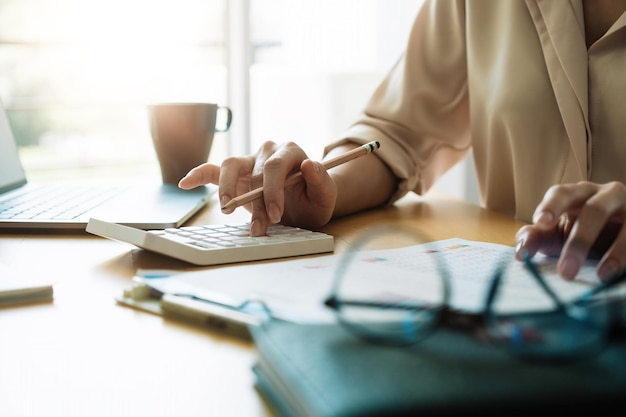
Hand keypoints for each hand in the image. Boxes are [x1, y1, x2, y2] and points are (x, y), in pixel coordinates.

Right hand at [178, 141, 336, 235]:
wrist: (307, 203)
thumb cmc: (315, 199)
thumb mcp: (325, 196)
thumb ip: (322, 181)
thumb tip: (310, 164)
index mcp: (291, 152)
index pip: (275, 167)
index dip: (272, 191)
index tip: (275, 216)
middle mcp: (269, 151)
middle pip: (255, 173)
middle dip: (256, 203)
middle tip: (260, 228)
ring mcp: (250, 161)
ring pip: (230, 166)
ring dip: (227, 189)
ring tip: (227, 209)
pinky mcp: (237, 173)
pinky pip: (214, 170)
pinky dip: (199, 175)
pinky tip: (185, 184)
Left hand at [515, 181, 625, 280]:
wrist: (622, 236)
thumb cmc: (583, 231)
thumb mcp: (558, 234)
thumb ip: (537, 238)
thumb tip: (520, 252)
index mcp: (578, 193)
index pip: (562, 193)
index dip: (551, 206)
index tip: (541, 222)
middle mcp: (607, 194)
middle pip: (593, 211)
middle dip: (579, 242)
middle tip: (566, 271)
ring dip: (614, 252)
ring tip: (601, 275)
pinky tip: (617, 273)